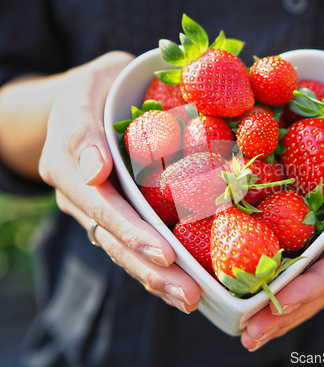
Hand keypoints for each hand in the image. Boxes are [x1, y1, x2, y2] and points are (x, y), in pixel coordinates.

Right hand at [38, 51, 199, 312]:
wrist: (88, 99)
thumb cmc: (96, 87)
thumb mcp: (87, 87)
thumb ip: (83, 128)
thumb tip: (94, 173)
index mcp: (69, 165)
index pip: (102, 206)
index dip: (132, 231)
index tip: (164, 253)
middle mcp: (80, 195)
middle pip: (114, 239)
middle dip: (151, 268)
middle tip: (188, 293)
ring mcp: (97, 208)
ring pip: (123, 249)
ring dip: (156, 277)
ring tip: (190, 299)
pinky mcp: (116, 213)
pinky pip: (133, 242)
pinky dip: (157, 266)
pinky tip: (183, 285)